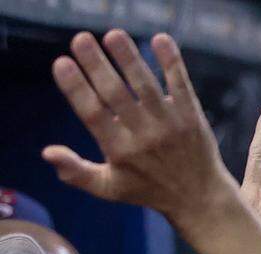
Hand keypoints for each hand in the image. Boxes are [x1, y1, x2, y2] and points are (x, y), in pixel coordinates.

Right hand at [43, 30, 230, 231]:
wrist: (200, 199)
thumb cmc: (148, 190)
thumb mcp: (109, 188)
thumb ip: (76, 172)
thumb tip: (47, 152)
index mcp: (120, 151)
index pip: (93, 115)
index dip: (77, 89)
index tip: (61, 63)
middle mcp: (145, 137)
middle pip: (117, 95)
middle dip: (98, 66)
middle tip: (81, 38)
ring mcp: (170, 126)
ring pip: (147, 87)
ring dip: (130, 58)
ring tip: (113, 35)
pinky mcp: (192, 118)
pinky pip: (181, 86)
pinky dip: (172, 64)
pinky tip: (161, 39)